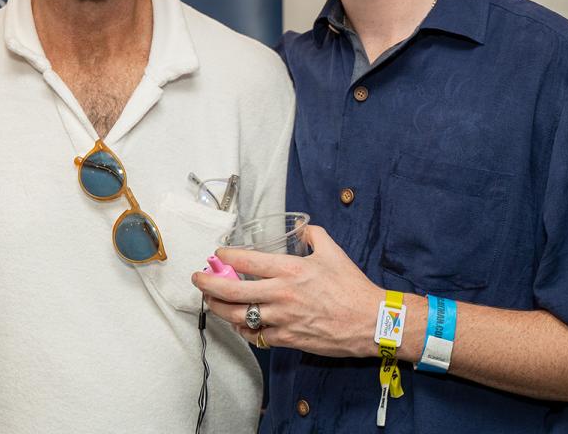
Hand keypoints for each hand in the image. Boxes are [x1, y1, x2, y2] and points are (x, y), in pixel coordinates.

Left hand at [191, 225, 382, 357]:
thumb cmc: (352, 287)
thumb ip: (314, 235)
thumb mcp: (333, 252)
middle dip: (208, 284)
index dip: (225, 256)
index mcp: (290, 269)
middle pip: (231, 290)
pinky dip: (243, 329)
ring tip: (210, 301)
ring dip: (218, 308)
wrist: (369, 321)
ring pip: (237, 315)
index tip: (218, 255)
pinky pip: (255, 336)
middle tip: (198, 278)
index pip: (246, 260)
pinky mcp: (287, 339)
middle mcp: (280, 293)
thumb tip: (303, 228)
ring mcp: (282, 319)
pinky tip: (238, 322)